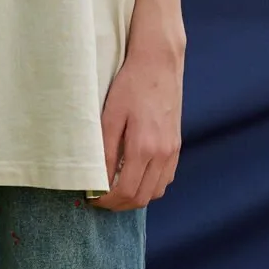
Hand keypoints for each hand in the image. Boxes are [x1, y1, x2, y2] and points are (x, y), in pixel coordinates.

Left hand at [88, 51, 182, 211]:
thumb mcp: (111, 114)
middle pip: (142, 197)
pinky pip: (166, 178)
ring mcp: (172, 151)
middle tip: (101, 199)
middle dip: (119, 204)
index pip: (125, 191)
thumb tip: (98, 178)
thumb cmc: (130, 85)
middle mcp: (162, 154)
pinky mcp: (177, 145)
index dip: (107, 201)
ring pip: (156, 192)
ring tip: (115, 190)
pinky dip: (150, 186)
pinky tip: (136, 176)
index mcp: (144, 147)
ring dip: (135, 197)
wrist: (158, 63)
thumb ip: (105, 149)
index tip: (92, 198)